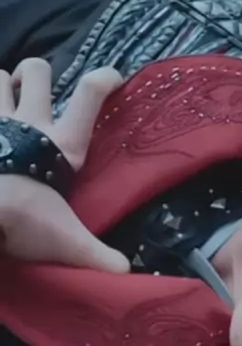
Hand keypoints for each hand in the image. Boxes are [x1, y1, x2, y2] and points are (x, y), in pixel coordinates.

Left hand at [0, 59, 129, 271]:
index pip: (89, 97)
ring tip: (1, 106)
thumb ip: (97, 257)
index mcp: (62, 145)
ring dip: (0, 88)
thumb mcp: (68, 242)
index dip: (104, 80)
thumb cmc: (24, 220)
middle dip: (36, 76)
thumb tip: (125, 274)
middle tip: (32, 95)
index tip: (113, 78)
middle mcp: (29, 121)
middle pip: (37, 71)